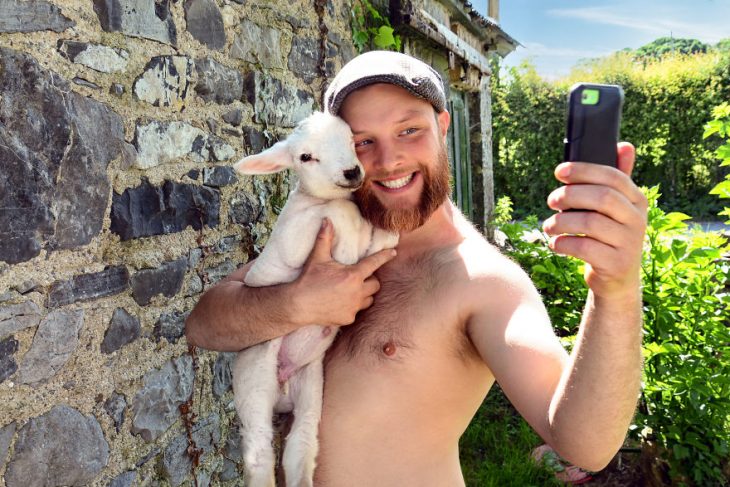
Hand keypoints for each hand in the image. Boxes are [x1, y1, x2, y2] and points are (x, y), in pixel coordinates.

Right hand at [292, 218, 395, 325]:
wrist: (297, 305)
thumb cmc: (308, 280)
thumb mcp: (317, 258)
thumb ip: (325, 239)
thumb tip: (327, 220)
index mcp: (353, 276)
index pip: (374, 263)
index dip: (384, 257)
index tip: (392, 253)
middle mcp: (357, 292)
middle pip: (375, 284)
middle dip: (370, 279)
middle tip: (358, 276)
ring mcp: (354, 307)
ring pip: (369, 299)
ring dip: (364, 293)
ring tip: (352, 290)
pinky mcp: (348, 318)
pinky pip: (357, 311)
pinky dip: (353, 306)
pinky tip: (342, 302)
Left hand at [542, 143, 647, 300]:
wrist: (615, 280)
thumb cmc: (608, 236)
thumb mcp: (616, 209)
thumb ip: (617, 180)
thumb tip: (625, 145)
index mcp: (637, 200)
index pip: (613, 176)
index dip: (584, 171)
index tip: (559, 172)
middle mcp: (638, 220)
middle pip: (601, 197)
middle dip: (570, 195)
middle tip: (551, 200)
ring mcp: (629, 243)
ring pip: (589, 223)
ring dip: (561, 222)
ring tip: (549, 226)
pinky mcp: (616, 264)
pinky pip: (584, 248)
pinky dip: (563, 244)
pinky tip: (555, 244)